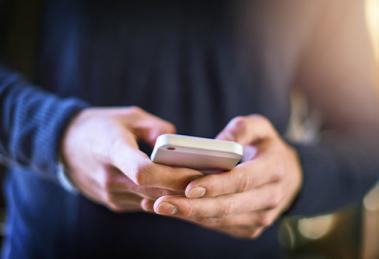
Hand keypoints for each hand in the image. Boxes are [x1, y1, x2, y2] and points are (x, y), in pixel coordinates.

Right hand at [61, 107, 201, 211]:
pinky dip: (161, 196)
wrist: (64, 145)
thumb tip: (180, 144)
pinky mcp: (113, 202)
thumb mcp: (129, 116)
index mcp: (112, 149)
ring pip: (152, 200)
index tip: (198, 171)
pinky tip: (175, 187)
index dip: (173, 175)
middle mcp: (109, 177)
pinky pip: (144, 203)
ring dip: (175, 194)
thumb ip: (156, 128)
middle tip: (211, 178)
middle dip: (184, 186)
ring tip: (199, 182)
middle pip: (153, 190)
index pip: (143, 171)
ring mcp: (109, 194)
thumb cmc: (100, 126)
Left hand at [149, 115, 301, 237]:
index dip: (217, 185)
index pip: (243, 180)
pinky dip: (196, 219)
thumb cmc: (266, 147)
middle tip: (161, 203)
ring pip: (220, 220)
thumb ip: (243, 127)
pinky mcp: (250, 228)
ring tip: (158, 207)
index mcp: (274, 169)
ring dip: (188, 215)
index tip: (189, 187)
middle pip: (228, 206)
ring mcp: (261, 217)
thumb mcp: (261, 127)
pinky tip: (174, 210)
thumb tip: (220, 142)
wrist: (288, 176)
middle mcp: (270, 197)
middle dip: (193, 207)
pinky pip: (219, 225)